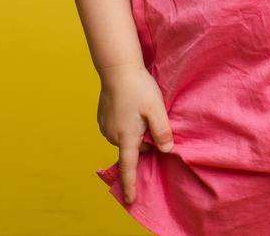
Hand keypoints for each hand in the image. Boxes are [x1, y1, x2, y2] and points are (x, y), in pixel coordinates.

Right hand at [97, 62, 174, 204]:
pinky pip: (118, 128)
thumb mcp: (156, 109)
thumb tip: (166, 150)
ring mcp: (105, 127)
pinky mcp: (102, 118)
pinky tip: (130, 107)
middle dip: (145, 140)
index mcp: (127, 137)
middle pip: (134, 148)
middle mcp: (113, 135)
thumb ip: (162, 131)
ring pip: (127, 138)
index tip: (130, 200)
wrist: (117, 68)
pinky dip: (127, 124)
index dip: (130, 185)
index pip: (129, 167)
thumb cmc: (139, 87)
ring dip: (136, 131)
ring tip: (140, 109)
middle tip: (152, 119)